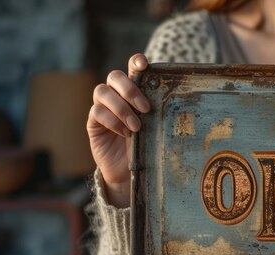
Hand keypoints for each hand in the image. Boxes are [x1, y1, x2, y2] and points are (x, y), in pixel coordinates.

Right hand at [87, 53, 150, 207]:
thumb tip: (181, 104)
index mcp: (134, 92)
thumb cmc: (147, 146)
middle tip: (145, 109)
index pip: (132, 69)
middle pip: (115, 76)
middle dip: (130, 89)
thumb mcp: (156, 128)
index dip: (135, 62)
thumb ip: (159, 113)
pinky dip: (112, 121)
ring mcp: (102, 107)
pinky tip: (125, 133)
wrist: (129, 172)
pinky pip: (97, 112)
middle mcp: (116, 95)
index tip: (143, 64)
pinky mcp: (93, 122)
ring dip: (121, 108)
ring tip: (136, 127)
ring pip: (103, 91)